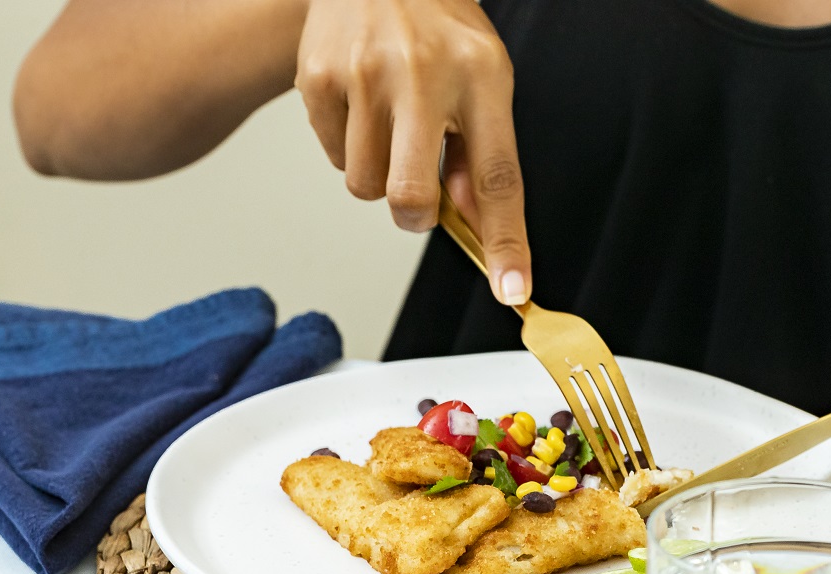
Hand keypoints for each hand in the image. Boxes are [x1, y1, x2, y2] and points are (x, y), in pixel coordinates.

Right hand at [295, 0, 531, 304]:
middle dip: (413, 213)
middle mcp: (422, 72)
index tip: (512, 289)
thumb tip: (471, 222)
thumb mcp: (479, 74)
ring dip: (377, 172)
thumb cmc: (434, 25)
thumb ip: (478, 150)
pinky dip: (347, 143)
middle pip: (411, 197)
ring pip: (365, 185)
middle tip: (416, 191)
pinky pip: (333, 156)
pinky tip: (359, 102)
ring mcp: (364, 75)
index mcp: (480, 73)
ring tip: (387, 122)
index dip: (505, 241)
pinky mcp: (318, 79)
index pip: (497, 177)